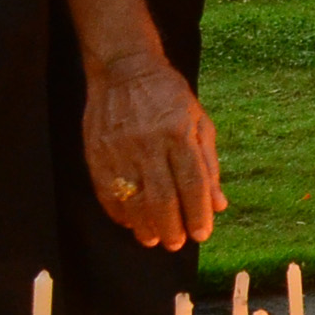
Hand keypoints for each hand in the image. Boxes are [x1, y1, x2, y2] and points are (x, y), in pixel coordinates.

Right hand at [82, 51, 224, 249]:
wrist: (124, 70)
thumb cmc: (169, 96)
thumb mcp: (199, 122)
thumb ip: (209, 164)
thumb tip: (218, 204)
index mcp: (178, 133)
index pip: (192, 183)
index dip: (198, 212)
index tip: (202, 234)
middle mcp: (148, 143)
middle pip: (162, 197)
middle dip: (172, 226)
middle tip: (177, 244)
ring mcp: (118, 149)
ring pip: (133, 199)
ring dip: (144, 225)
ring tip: (154, 239)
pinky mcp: (96, 153)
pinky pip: (107, 191)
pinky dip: (119, 212)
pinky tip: (130, 223)